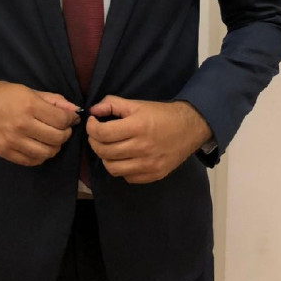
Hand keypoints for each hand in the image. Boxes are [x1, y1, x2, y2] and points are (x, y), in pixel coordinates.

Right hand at [0, 78, 79, 165]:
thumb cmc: (3, 94)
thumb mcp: (29, 91)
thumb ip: (53, 100)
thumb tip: (75, 110)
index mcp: (29, 106)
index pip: (61, 119)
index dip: (71, 119)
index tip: (71, 118)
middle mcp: (22, 125)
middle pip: (57, 138)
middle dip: (65, 133)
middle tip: (63, 128)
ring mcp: (12, 141)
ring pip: (46, 152)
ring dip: (55, 146)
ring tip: (52, 138)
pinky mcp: (5, 153)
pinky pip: (31, 161)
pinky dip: (40, 156)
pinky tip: (39, 146)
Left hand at [86, 96, 211, 183]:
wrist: (189, 127)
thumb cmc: (161, 114)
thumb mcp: (137, 104)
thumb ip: (112, 104)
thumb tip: (92, 111)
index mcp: (138, 126)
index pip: (103, 133)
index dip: (92, 128)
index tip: (93, 122)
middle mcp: (142, 147)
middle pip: (104, 152)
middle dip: (95, 142)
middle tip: (98, 134)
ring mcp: (148, 165)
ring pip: (112, 168)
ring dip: (105, 157)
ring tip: (109, 147)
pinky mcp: (154, 175)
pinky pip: (127, 177)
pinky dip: (121, 168)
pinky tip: (124, 157)